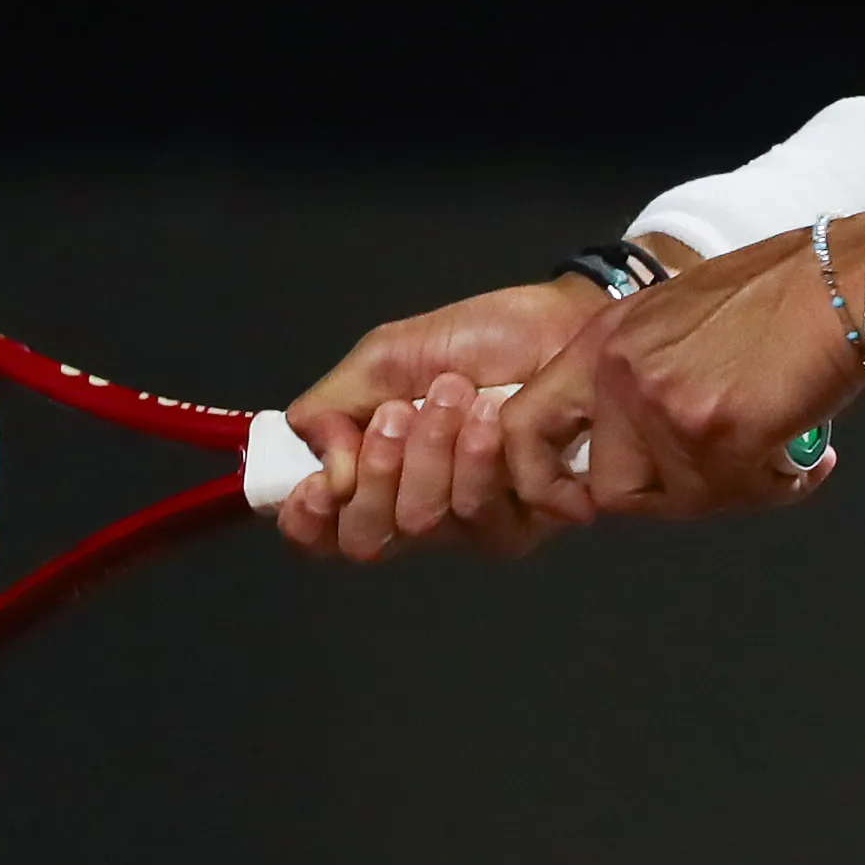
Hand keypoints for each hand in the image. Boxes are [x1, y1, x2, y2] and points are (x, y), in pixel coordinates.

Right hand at [272, 275, 605, 561]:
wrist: (558, 324)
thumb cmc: (475, 341)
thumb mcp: (385, 359)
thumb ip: (333, 409)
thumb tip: (324, 469)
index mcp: (374, 474)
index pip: (323, 532)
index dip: (307, 522)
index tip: (319, 485)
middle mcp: (416, 508)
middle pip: (364, 539)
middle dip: (375, 471)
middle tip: (397, 412)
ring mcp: (468, 522)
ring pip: (420, 522)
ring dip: (429, 451)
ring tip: (455, 393)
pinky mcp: (522, 522)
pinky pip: (477, 515)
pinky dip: (474, 459)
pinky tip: (489, 418)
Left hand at [504, 219, 864, 524]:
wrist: (840, 283)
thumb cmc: (778, 298)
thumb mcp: (674, 322)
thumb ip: (640, 381)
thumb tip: (641, 458)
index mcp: (602, 341)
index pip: (523, 427)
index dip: (543, 481)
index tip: (581, 502)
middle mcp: (620, 371)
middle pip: (609, 488)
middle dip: (668, 495)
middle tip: (719, 472)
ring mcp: (663, 403)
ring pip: (678, 501)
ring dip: (729, 491)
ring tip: (773, 456)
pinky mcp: (715, 430)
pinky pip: (734, 496)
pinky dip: (776, 486)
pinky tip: (804, 457)